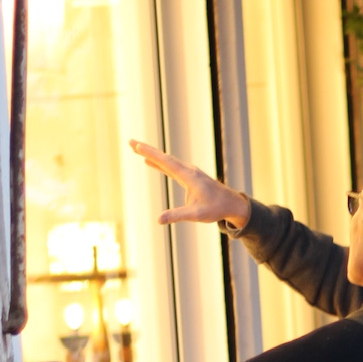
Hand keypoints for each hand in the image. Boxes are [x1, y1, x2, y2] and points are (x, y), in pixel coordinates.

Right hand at [131, 140, 249, 230]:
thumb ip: (177, 215)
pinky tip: (150, 161)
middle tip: (130, 141)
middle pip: (164, 157)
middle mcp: (188, 170)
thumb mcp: (196, 215)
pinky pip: (171, 167)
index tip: (138, 146)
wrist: (231, 204)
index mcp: (189, 176)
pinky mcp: (189, 177)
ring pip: (167, 161)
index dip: (151, 154)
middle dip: (147, 149)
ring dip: (151, 154)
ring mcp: (189, 172)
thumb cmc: (216, 209)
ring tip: (136, 148)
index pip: (166, 162)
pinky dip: (159, 163)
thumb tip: (159, 220)